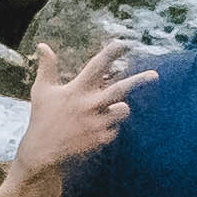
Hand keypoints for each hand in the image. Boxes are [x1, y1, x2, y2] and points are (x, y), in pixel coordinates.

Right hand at [17, 39, 138, 182]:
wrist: (42, 153)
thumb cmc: (42, 118)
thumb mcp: (41, 91)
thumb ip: (47, 68)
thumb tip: (42, 45)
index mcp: (76, 90)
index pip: (96, 67)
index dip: (110, 53)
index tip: (122, 43)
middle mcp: (89, 105)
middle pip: (120, 90)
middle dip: (139, 81)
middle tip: (155, 75)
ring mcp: (97, 123)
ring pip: (123, 110)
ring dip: (118, 109)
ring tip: (100, 114)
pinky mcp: (102, 139)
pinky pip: (116, 128)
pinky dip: (108, 127)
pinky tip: (92, 132)